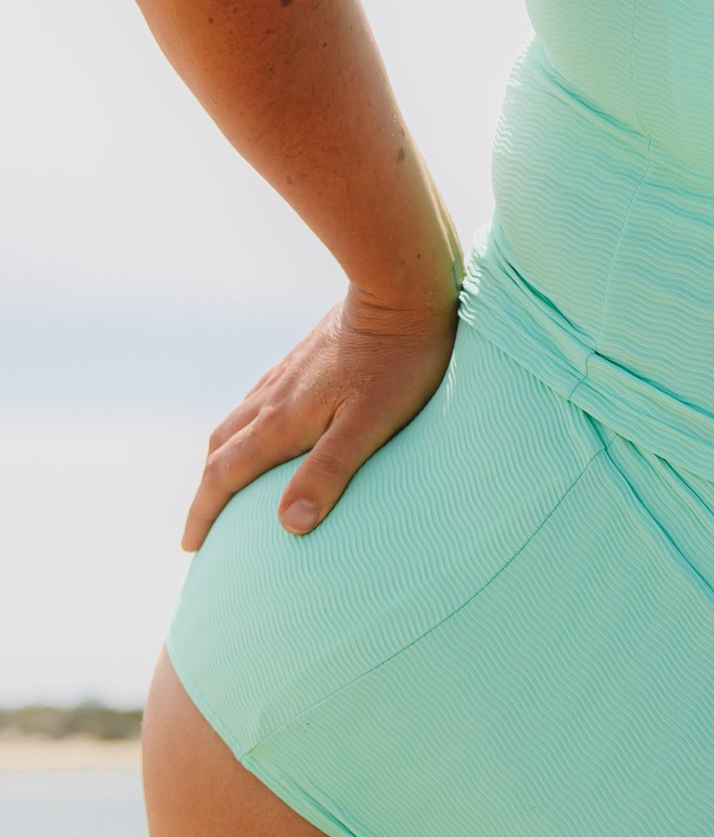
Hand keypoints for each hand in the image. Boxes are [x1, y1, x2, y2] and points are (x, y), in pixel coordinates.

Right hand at [182, 287, 460, 551]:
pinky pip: (257, 399)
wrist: (400, 290)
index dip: (204, 513)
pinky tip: (265, 426)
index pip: (224, 475)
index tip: (191, 546)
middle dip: (206, 489)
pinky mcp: (302, 358)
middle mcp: (272, 397)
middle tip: (202, 523)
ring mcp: (285, 374)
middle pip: (221, 448)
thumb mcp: (368, 426)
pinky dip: (246, 426)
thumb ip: (329, 472)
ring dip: (223, 456)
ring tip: (227, 481)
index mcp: (280, 421)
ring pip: (236, 420)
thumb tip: (290, 525)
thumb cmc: (397, 363)